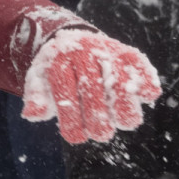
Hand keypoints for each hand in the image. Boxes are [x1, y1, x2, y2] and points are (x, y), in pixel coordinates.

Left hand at [20, 28, 161, 144]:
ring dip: (125, 105)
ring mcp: (107, 51)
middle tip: (101, 134)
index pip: (65, 93)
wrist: (73, 41)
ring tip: (123, 122)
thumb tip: (32, 114)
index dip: (72, 120)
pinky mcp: (128, 53)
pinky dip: (146, 82)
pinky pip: (141, 67)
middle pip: (93, 89)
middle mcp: (84, 53)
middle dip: (99, 118)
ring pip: (120, 80)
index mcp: (59, 61)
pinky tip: (146, 96)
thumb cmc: (57, 71)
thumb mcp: (40, 81)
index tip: (76, 137)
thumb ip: (37, 97)